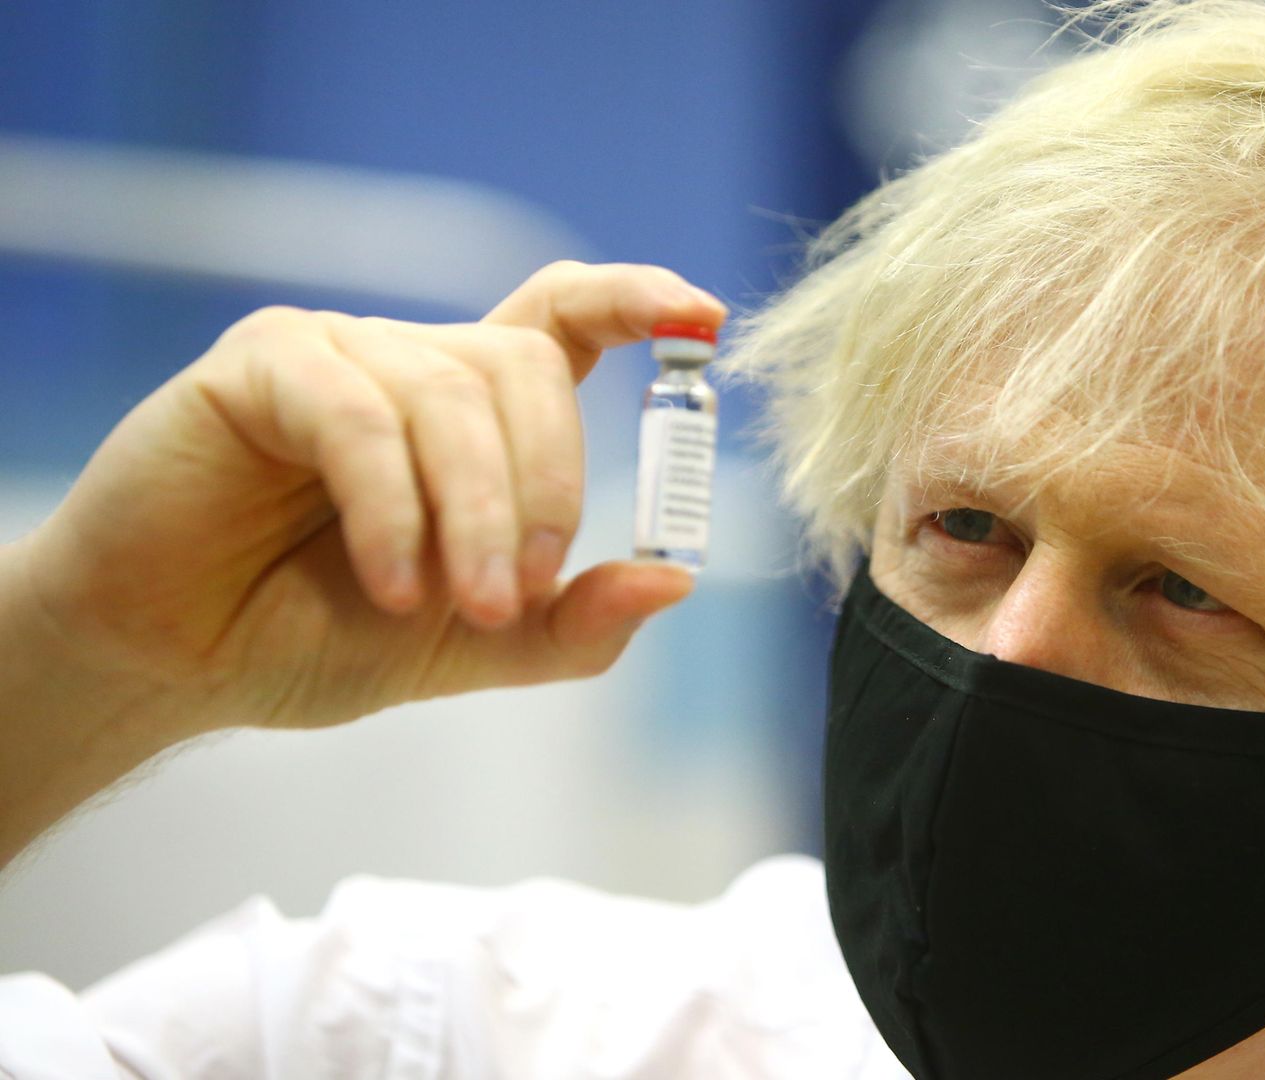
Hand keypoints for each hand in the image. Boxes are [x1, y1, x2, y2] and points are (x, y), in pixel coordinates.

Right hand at [14, 260, 724, 734]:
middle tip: (518, 592)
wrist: (178, 663)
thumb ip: (573, 620)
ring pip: (453, 395)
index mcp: (472, 411)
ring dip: (475, 514)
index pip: (565, 316)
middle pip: (528, 368)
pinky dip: (393, 507)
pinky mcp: (262, 366)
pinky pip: (361, 416)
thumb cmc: (317, 635)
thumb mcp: (476, 641)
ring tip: (455, 604)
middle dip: (548, 488)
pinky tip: (390, 582)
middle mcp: (412, 363)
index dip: (636, 301)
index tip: (704, 319)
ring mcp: (338, 352)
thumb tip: (677, 580)